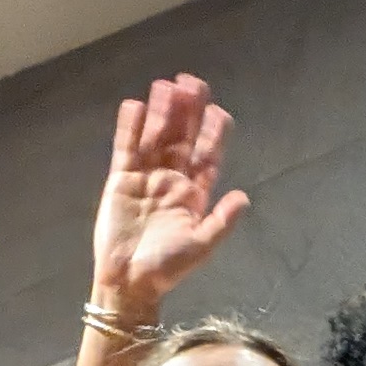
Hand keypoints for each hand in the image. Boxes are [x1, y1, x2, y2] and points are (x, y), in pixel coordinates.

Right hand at [92, 75, 248, 319]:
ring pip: (156, 137)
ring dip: (161, 112)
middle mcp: (172, 180)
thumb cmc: (168, 268)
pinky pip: (126, 147)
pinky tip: (134, 104)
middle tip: (192, 83)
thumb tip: (244, 197)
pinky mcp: (121, 179)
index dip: (213, 133)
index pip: (208, 155)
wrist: (130, 282)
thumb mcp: (201, 246)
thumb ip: (222, 221)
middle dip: (188, 111)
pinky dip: (129, 127)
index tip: (218, 111)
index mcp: (195, 194)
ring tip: (165, 85)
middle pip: (182, 138)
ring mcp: (146, 177)